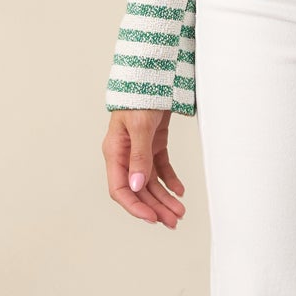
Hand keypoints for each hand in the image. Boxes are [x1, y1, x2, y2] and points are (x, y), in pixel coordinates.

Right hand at [102, 108, 187, 227]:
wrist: (152, 74)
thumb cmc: (139, 97)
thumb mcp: (140, 127)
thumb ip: (139, 157)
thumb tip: (137, 186)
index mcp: (115, 152)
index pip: (120, 189)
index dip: (135, 206)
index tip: (152, 218)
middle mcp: (125, 155)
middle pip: (139, 190)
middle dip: (156, 207)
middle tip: (174, 221)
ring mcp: (140, 150)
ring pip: (151, 182)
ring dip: (165, 198)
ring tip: (180, 212)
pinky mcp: (154, 143)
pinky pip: (161, 168)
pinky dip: (171, 180)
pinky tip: (180, 191)